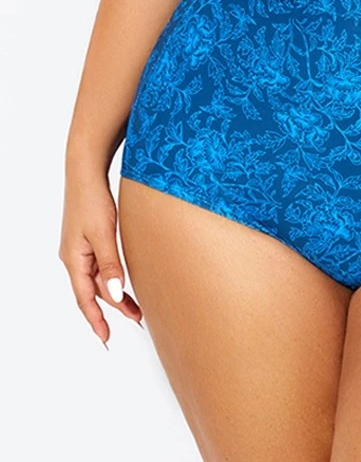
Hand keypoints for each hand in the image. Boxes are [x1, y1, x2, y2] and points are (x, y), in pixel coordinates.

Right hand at [59, 169, 142, 347]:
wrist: (86, 172)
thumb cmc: (92, 199)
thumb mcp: (103, 234)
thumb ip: (110, 266)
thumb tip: (115, 295)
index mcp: (74, 260)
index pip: (84, 298)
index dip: (96, 319)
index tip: (106, 338)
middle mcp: (74, 257)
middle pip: (94, 290)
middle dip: (114, 307)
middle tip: (137, 319)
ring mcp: (80, 248)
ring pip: (98, 278)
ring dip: (115, 292)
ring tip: (136, 305)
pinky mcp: (89, 238)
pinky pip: (100, 265)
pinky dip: (112, 275)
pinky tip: (123, 279)